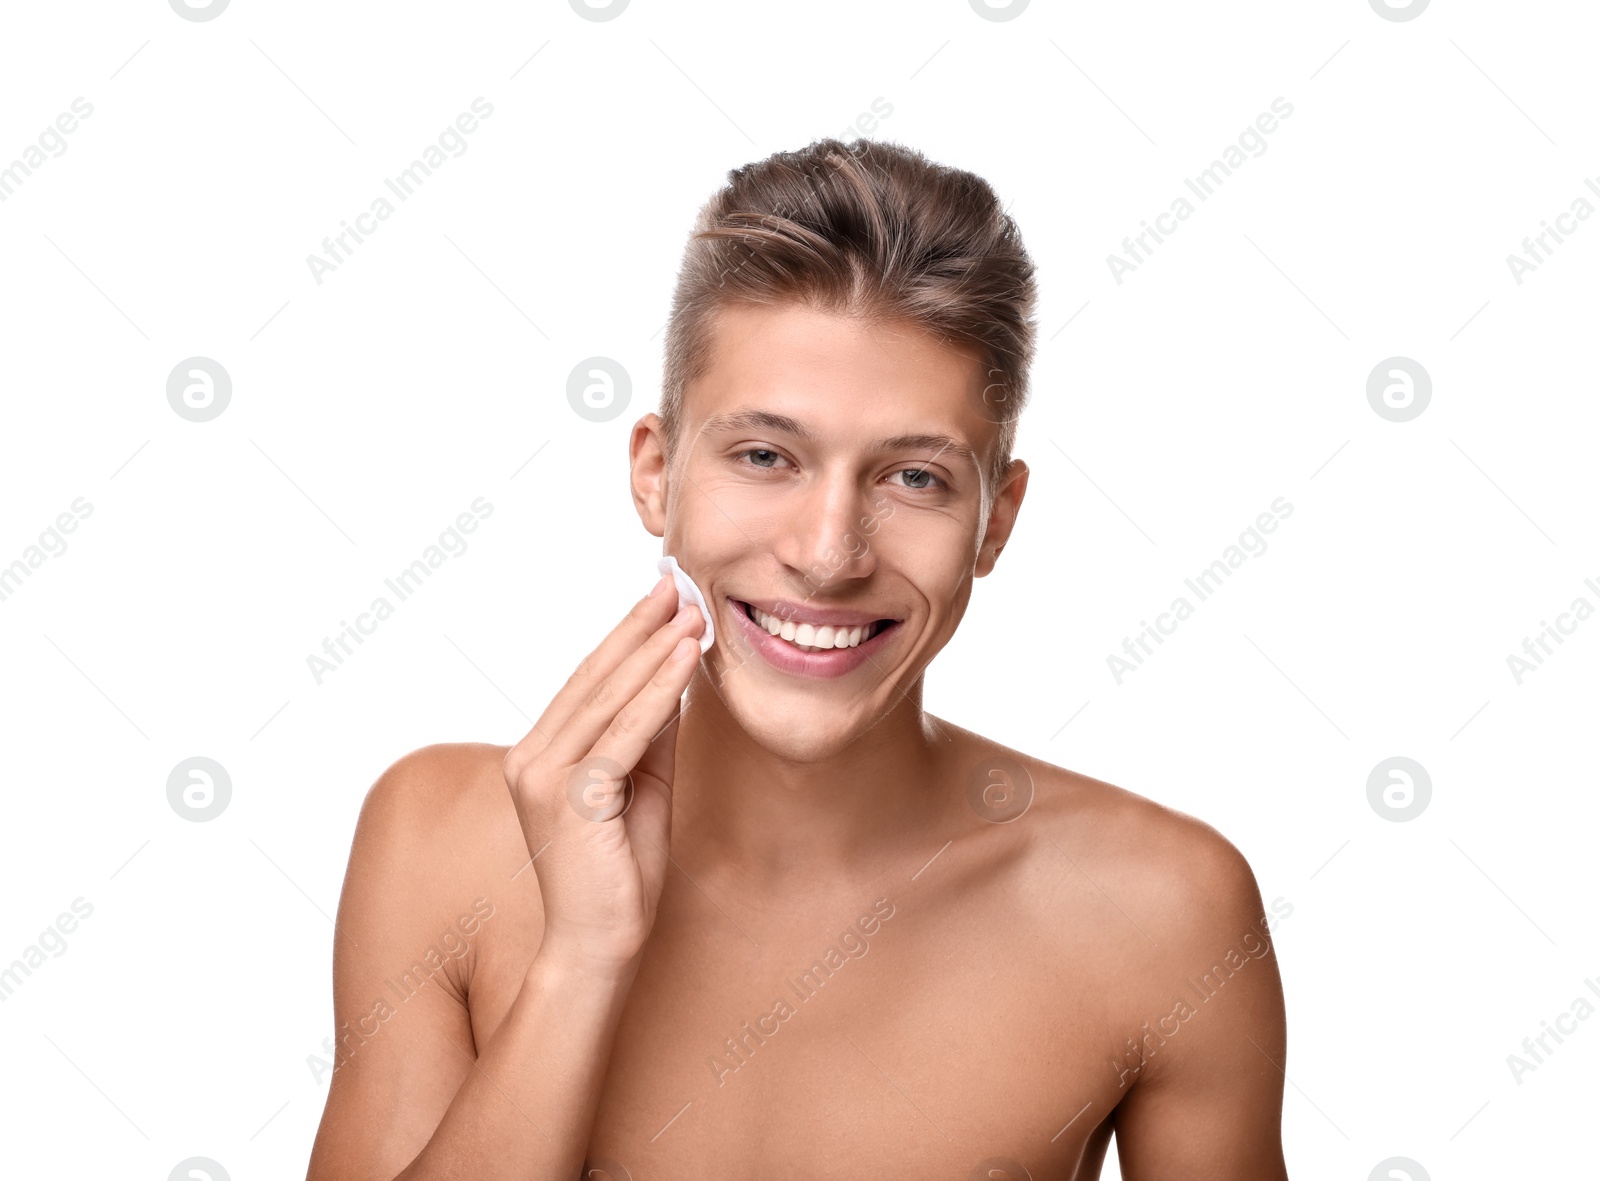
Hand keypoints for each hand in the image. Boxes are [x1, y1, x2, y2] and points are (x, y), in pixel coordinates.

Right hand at [502, 574, 703, 978]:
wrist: (600, 946)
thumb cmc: (620, 872)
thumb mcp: (643, 785)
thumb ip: (650, 732)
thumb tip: (673, 672)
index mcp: (539, 754)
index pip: (586, 681)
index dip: (625, 635)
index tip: (662, 597)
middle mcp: (530, 757)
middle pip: (594, 678)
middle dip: (641, 628)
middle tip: (680, 585)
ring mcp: (545, 777)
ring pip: (609, 698)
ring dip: (654, 650)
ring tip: (692, 612)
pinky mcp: (571, 798)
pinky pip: (624, 734)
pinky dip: (658, 692)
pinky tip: (684, 659)